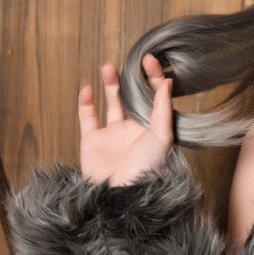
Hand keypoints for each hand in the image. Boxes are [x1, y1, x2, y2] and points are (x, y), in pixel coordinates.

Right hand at [78, 54, 173, 187]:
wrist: (122, 195)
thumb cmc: (147, 169)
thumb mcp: (162, 136)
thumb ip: (162, 108)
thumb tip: (167, 82)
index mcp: (153, 128)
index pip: (155, 96)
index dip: (153, 77)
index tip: (149, 60)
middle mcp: (134, 129)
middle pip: (133, 97)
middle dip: (131, 79)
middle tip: (129, 61)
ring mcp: (112, 135)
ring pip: (111, 103)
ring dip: (110, 85)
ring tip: (108, 67)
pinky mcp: (92, 141)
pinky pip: (88, 118)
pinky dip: (86, 103)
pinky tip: (88, 89)